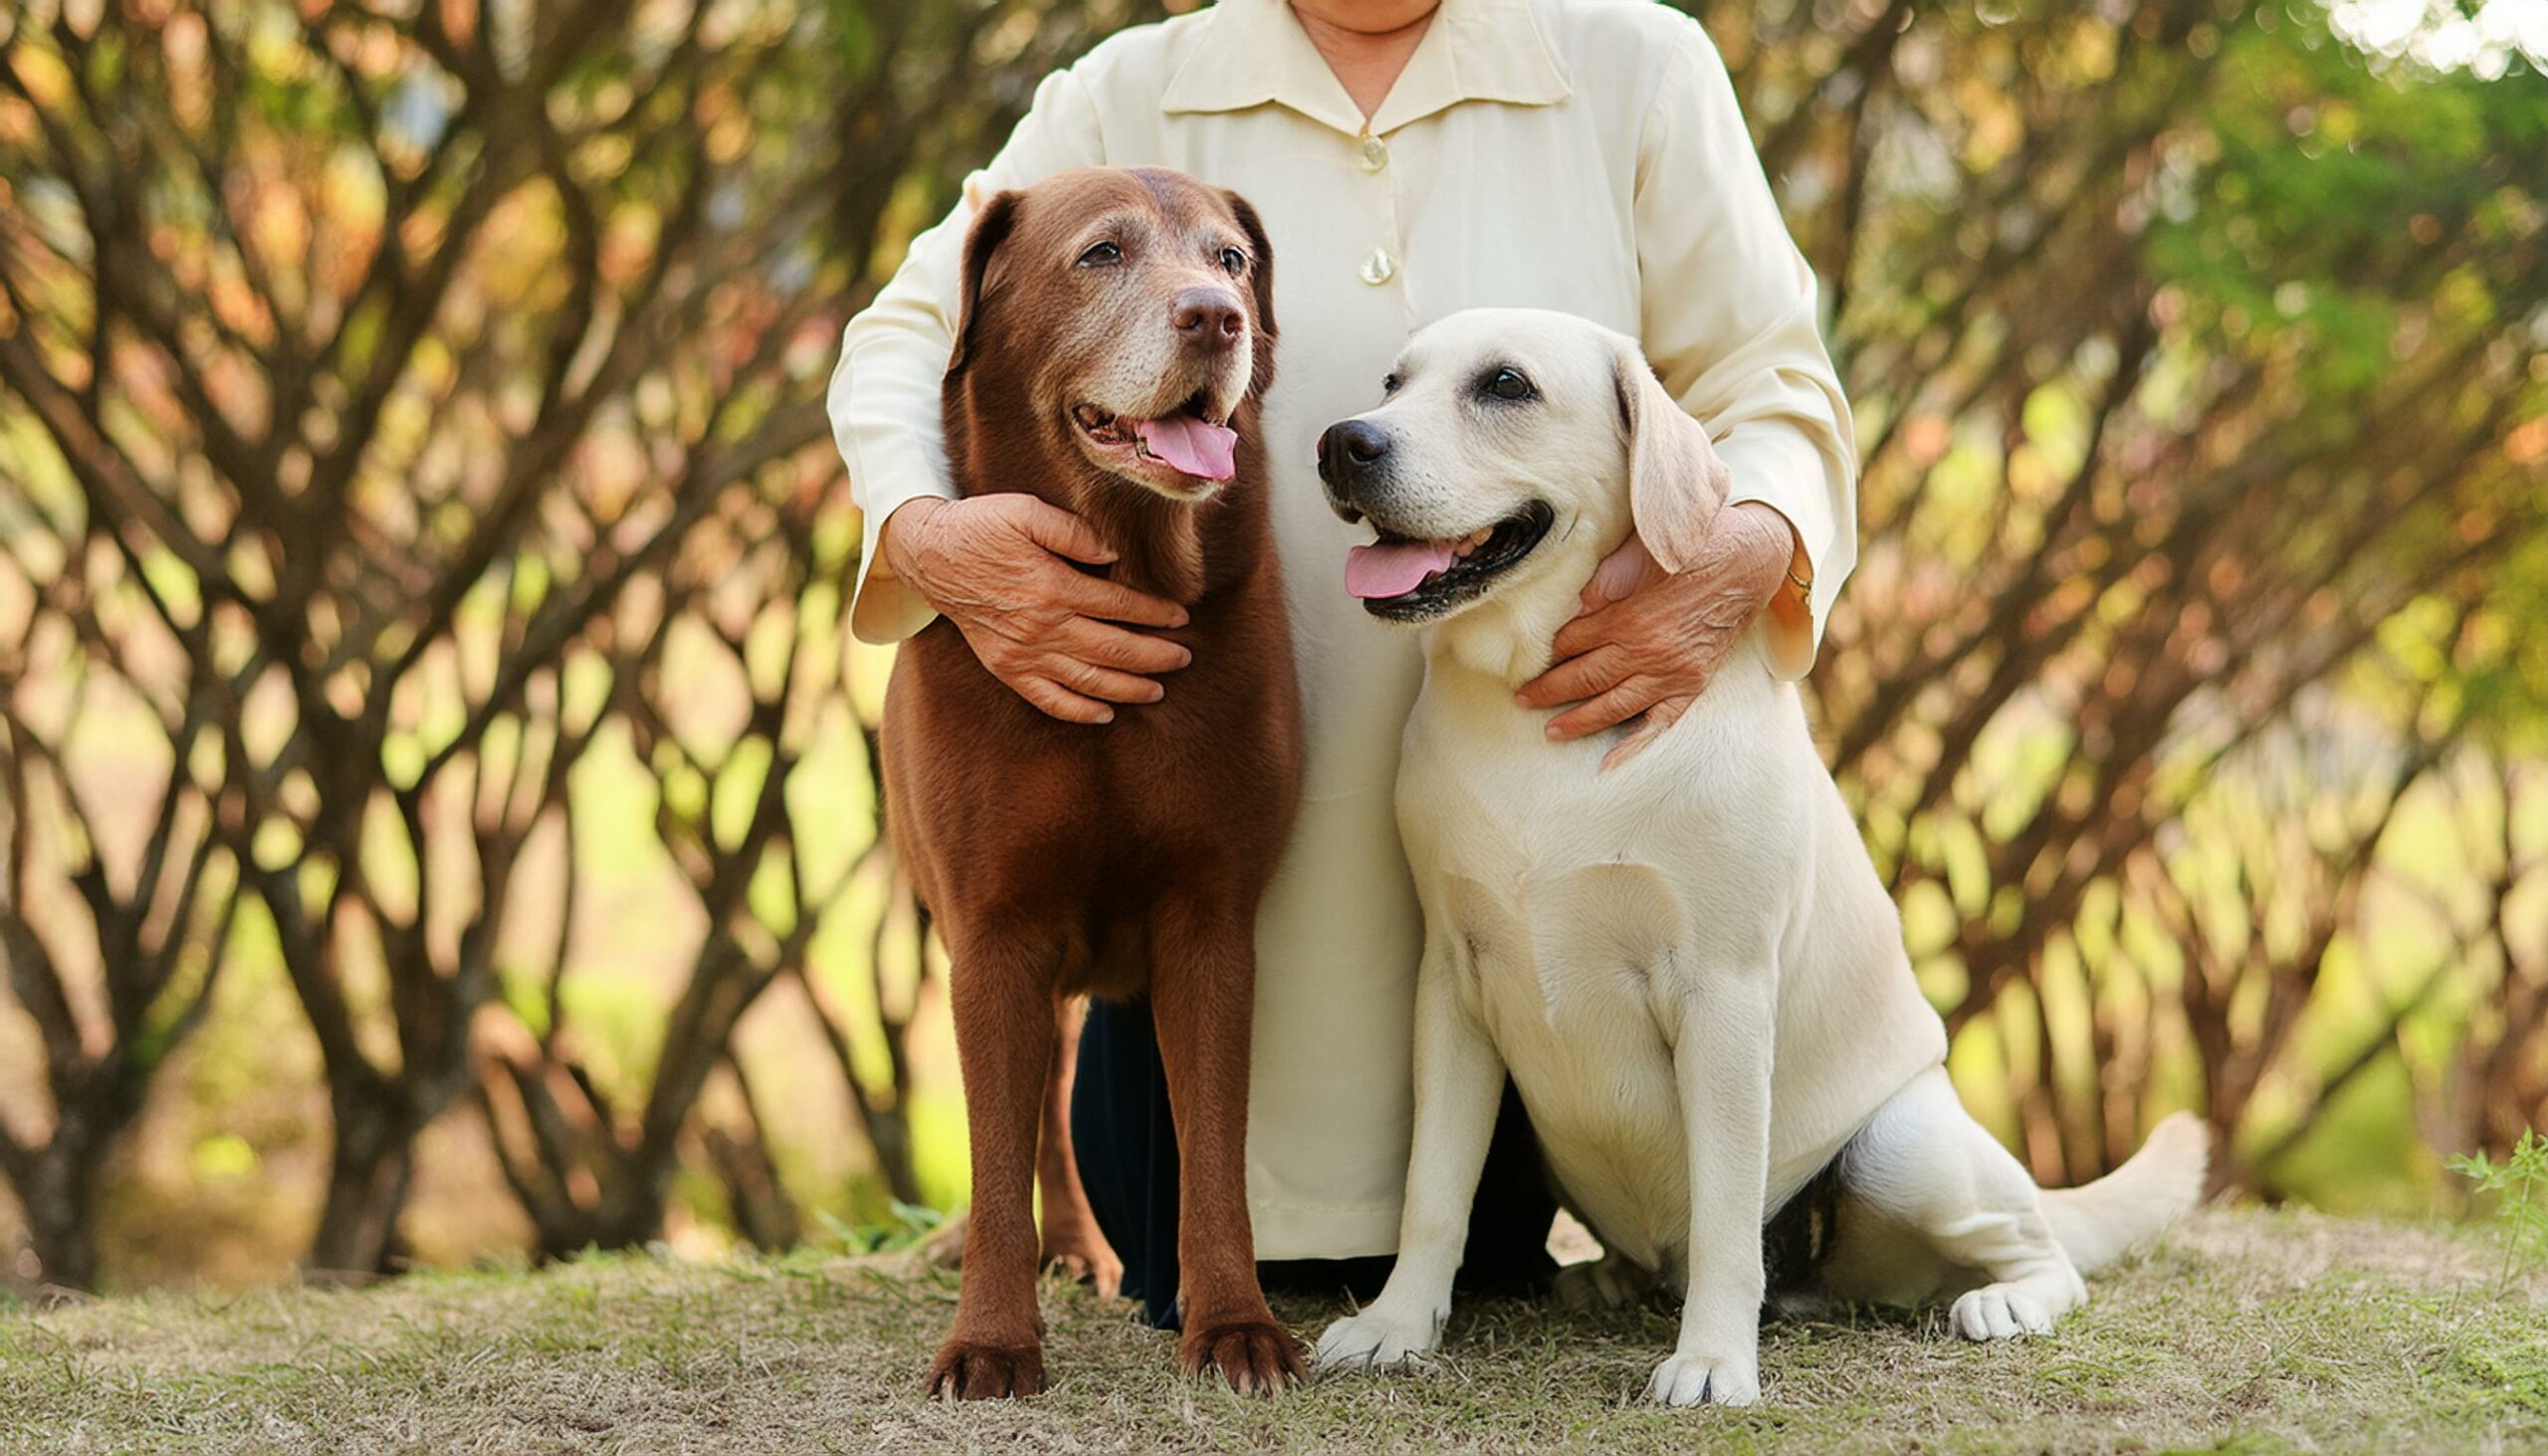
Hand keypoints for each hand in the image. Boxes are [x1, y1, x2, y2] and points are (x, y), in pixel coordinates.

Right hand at [881, 495, 1190, 723]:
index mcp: (1053, 587)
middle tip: (1184, 658)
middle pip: (1113, 651)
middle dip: (1155, 657)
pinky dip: (1078, 711)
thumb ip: (1073, 531)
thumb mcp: (1026, 511)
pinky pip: (1048, 700)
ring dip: (1128, 689)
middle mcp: (1042, 628)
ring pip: (1088, 682)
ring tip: (1158, 691)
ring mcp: (1023, 654)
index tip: (1180, 617)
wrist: (930, 555)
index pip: (1119, 607)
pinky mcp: (1006, 668)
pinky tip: (1104, 714)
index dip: (1155, 614)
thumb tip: (1112, 554)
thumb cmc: (981, 526)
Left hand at [1516, 500, 1794, 769]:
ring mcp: (1669, 673)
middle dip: (1548, 692)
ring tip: (1551, 733)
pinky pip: (1658, 724)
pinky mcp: (1691, 685)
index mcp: (1625, 618)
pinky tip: (1608, 763)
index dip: (1547, 654)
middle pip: (1583, 678)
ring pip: (1612, 707)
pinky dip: (1633, 746)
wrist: (1748, 562)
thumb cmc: (1690, 549)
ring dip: (1578, 721)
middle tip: (1522, 701)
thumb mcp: (1637, 555)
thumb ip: (1602, 583)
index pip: (1571, 644)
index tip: (1527, 663)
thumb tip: (1571, 607)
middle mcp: (1644, 651)